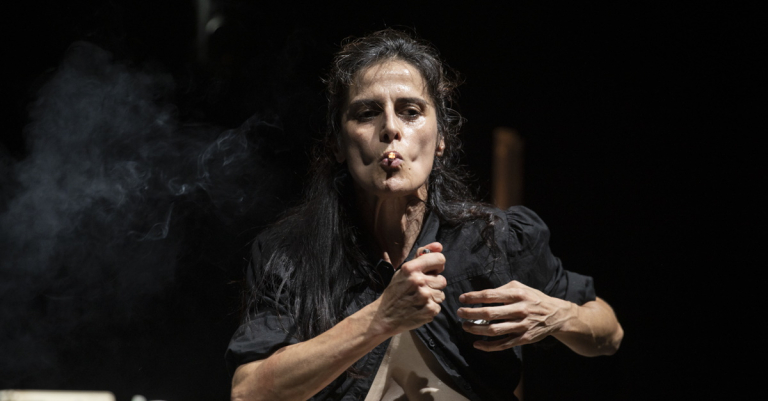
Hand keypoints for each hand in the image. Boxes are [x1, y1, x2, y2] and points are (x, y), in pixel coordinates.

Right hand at [369, 242, 446, 335]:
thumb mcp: (403, 271)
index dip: (438, 265)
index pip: (440, 259)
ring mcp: (425, 296)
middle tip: (420, 289)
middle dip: (433, 284)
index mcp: (411, 268)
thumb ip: (421, 256)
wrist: (385, 316)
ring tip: (418, 299)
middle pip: (442, 279)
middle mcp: (418, 281)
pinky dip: (430, 308)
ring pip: (441, 294)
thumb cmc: (395, 291)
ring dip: (433, 297)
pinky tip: (419, 308)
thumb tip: (439, 246)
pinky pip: (439, 306)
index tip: (433, 270)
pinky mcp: (429, 310)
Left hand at [458, 280, 573, 351]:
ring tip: (465, 326)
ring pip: (494, 330)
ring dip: (476, 329)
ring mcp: (522, 326)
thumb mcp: (521, 287)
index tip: (462, 298)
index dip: (474, 297)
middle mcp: (520, 310)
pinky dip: (488, 346)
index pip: (490, 295)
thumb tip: (482, 294)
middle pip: (489, 313)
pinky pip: (503, 344)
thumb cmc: (534, 298)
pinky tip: (477, 344)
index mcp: (517, 295)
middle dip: (471, 313)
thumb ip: (502, 289)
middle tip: (460, 313)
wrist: (556, 315)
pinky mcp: (524, 339)